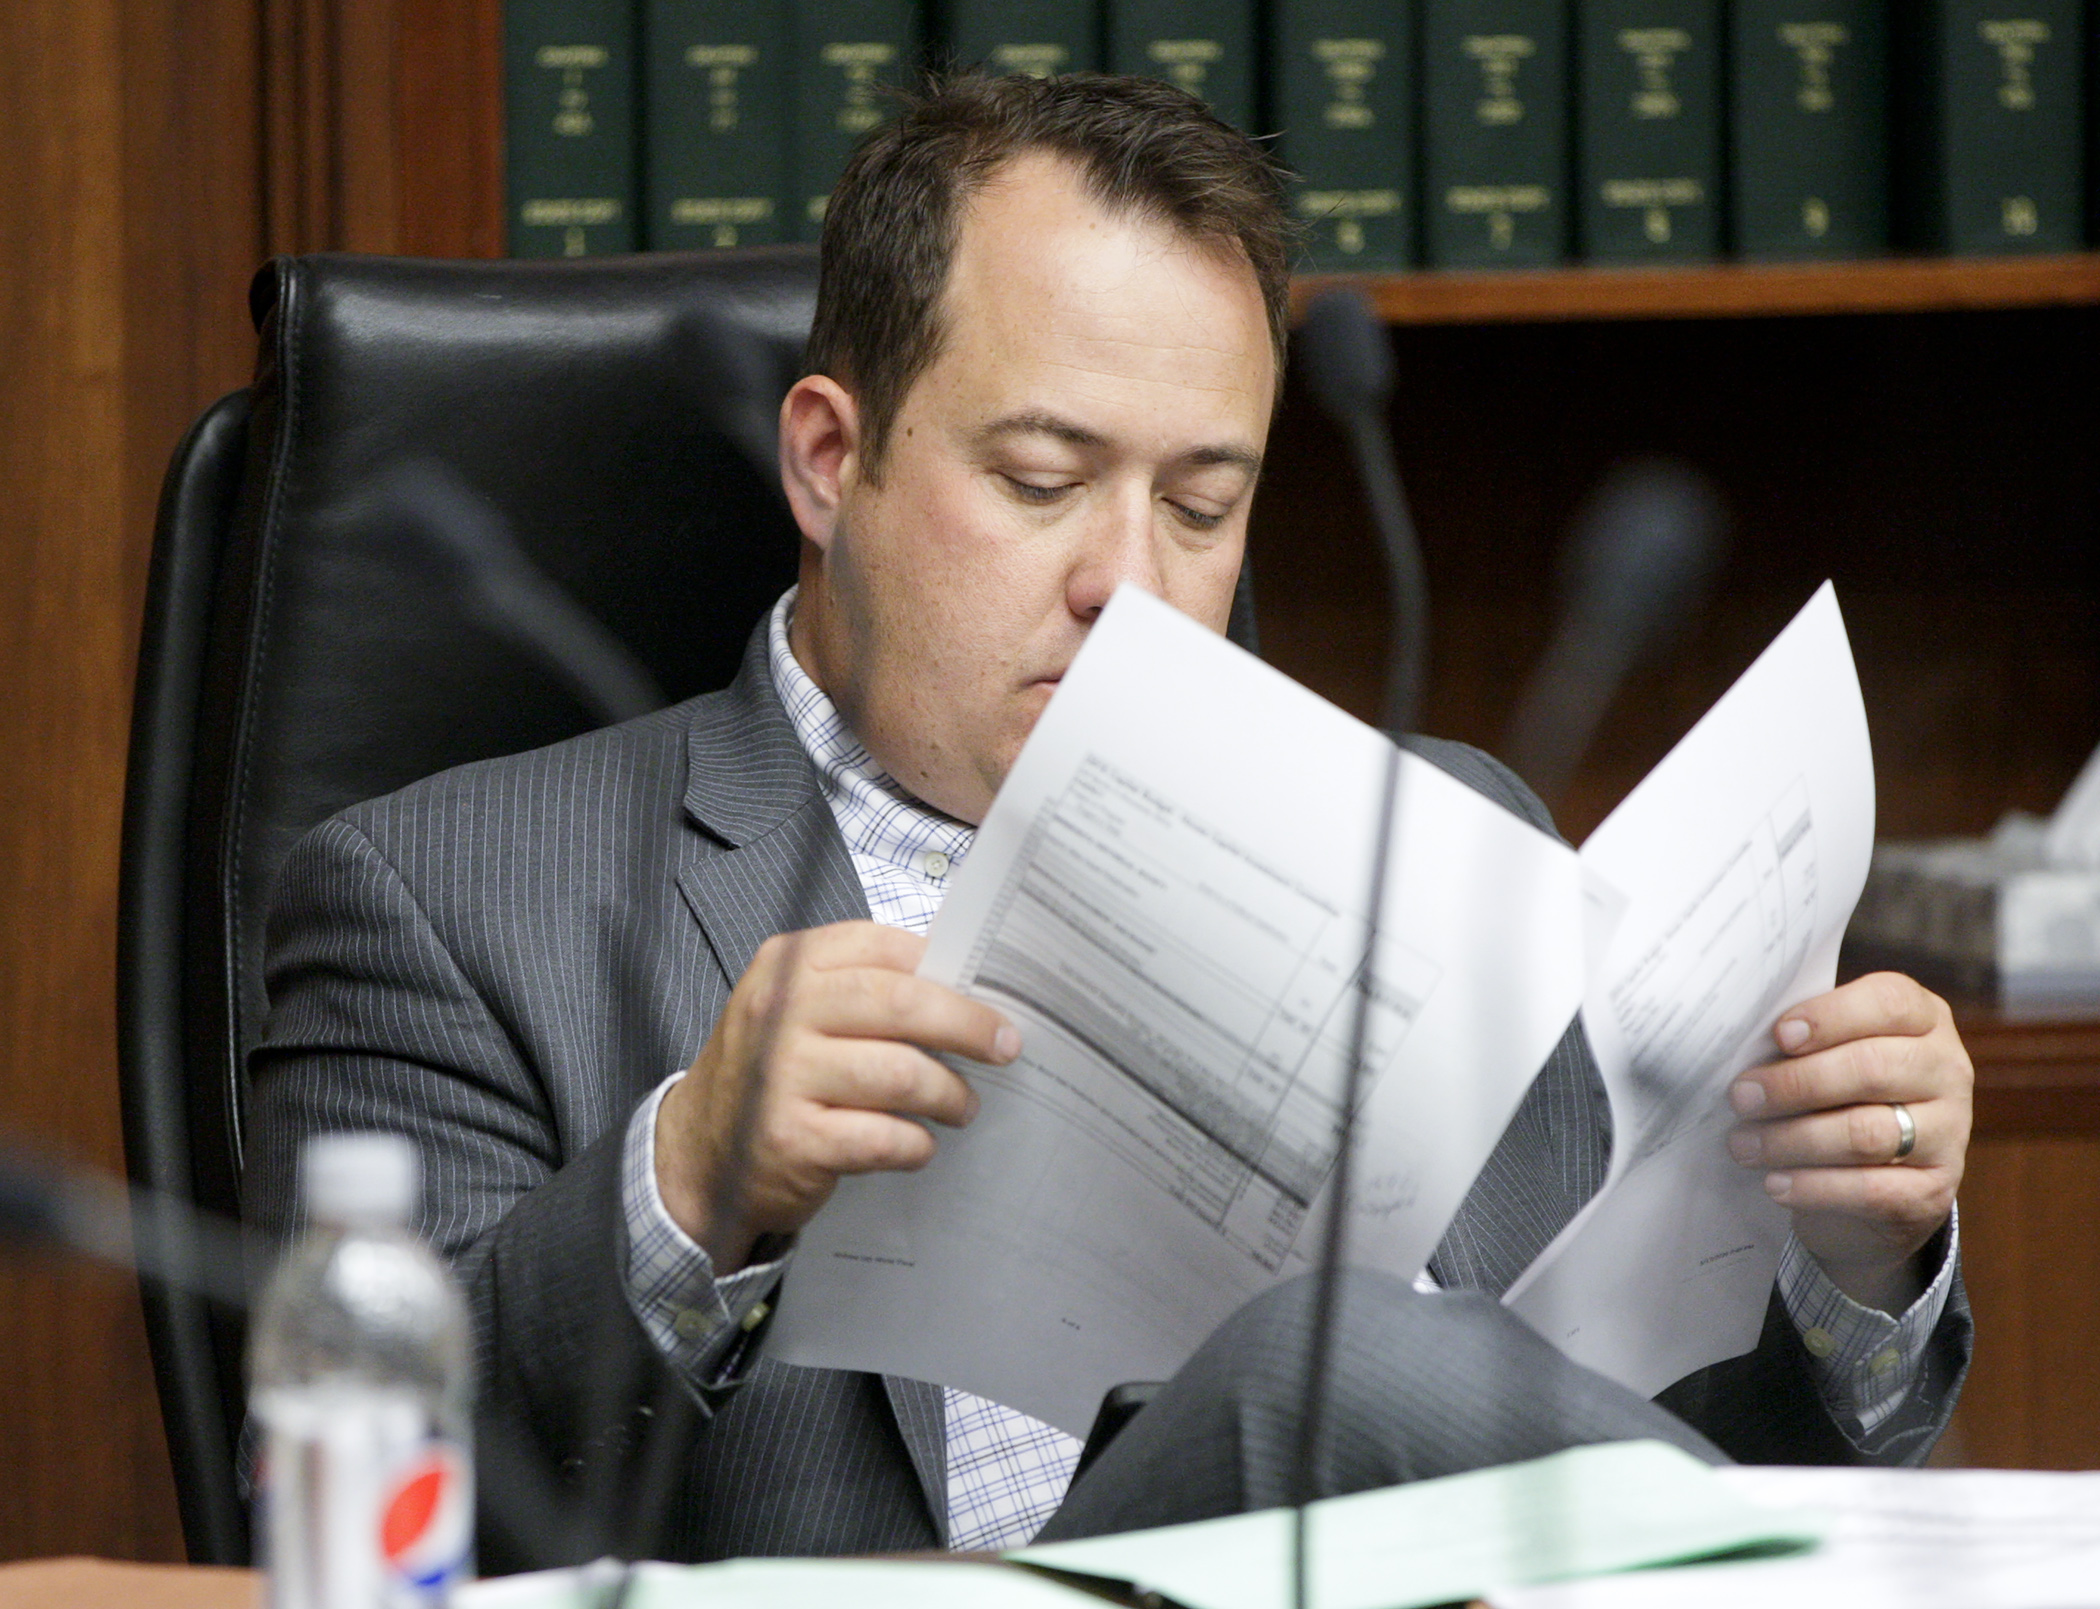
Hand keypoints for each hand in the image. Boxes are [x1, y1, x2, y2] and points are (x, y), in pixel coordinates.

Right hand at [653, 921, 1019, 1273]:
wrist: (699, 1151)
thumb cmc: (772, 1073)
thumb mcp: (798, 1009)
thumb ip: (863, 988)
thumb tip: (965, 990)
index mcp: (790, 964)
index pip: (885, 947)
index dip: (948, 970)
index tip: (990, 995)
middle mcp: (782, 1011)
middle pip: (902, 1003)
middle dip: (968, 1025)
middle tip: (1004, 1047)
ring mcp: (782, 1075)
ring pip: (901, 1074)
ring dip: (949, 1094)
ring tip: (962, 1107)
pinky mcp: (792, 1139)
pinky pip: (883, 1137)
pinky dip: (915, 1145)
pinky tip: (918, 1145)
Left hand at [1727, 972, 1971, 1314]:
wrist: (1877, 1179)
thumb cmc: (1839, 1093)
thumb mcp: (1831, 1053)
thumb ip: (1804, 1039)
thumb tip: (1742, 1039)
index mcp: (1923, 1020)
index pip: (1890, 1002)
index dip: (1831, 1016)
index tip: (1780, 1035)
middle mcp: (1947, 1070)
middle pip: (1872, 1068)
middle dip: (1796, 1083)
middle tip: (1740, 1097)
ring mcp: (1950, 1132)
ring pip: (1867, 1132)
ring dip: (1793, 1139)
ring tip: (1743, 1145)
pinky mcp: (1935, 1189)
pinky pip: (1872, 1189)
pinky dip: (1815, 1187)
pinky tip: (1776, 1183)